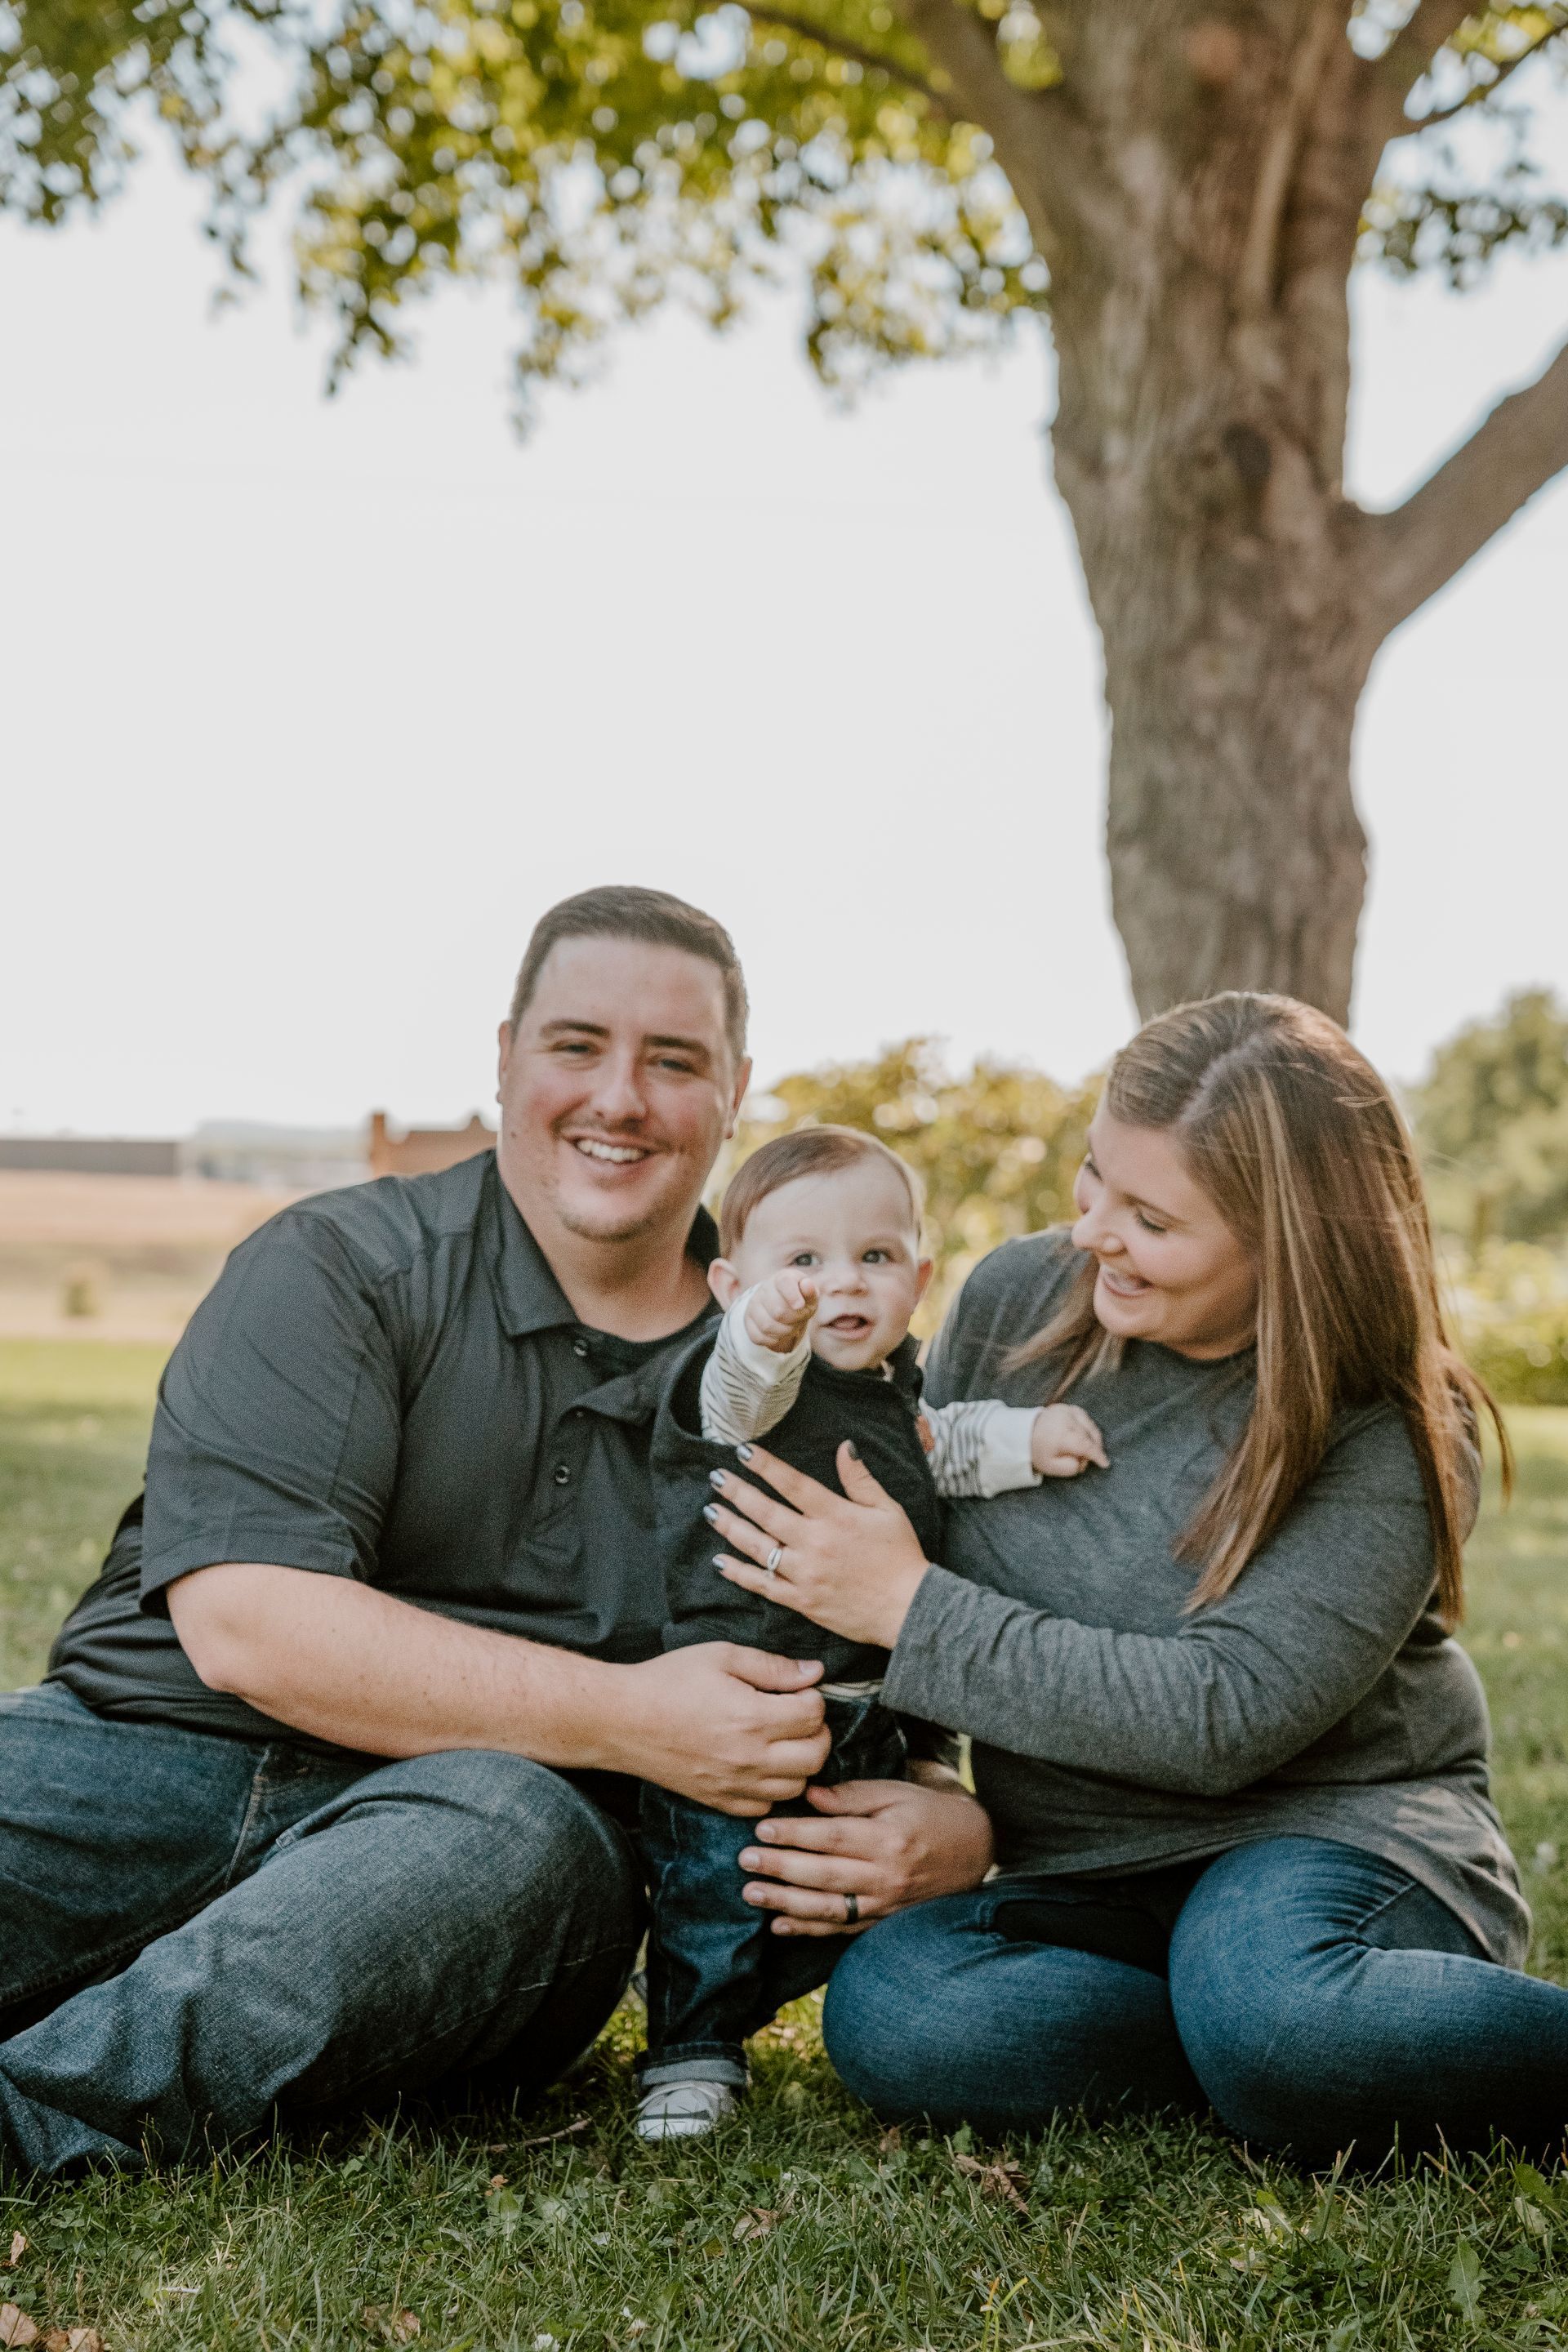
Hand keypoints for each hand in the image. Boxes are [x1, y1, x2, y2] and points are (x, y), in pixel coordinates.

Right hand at [606, 1643, 830, 1815]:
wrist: (622, 1720)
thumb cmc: (669, 1681)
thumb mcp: (721, 1656)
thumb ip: (773, 1666)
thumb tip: (815, 1672)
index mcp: (753, 1717)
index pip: (814, 1715)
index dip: (813, 1697)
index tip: (796, 1690)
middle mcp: (750, 1758)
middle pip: (816, 1756)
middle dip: (816, 1732)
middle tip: (798, 1715)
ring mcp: (735, 1785)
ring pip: (797, 1787)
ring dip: (799, 1763)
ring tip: (781, 1740)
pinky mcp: (719, 1801)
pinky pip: (766, 1807)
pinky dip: (773, 1788)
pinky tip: (759, 1765)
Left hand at [707, 1441, 930, 1649]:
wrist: (909, 1607)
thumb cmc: (901, 1555)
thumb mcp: (887, 1509)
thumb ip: (860, 1479)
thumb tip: (843, 1447)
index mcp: (835, 1515)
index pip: (792, 1483)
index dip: (766, 1466)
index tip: (743, 1451)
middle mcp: (815, 1542)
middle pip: (766, 1513)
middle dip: (738, 1493)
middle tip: (716, 1479)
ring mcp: (805, 1573)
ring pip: (758, 1547)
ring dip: (731, 1528)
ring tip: (711, 1512)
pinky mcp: (802, 1601)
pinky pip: (763, 1585)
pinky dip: (739, 1573)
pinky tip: (720, 1561)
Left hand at [738, 1775, 994, 1937]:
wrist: (972, 1850)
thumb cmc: (928, 1813)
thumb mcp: (896, 1793)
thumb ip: (852, 1796)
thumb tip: (810, 1796)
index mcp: (888, 1838)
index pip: (832, 1837)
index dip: (794, 1834)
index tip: (762, 1828)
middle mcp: (886, 1876)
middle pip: (824, 1874)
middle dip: (780, 1868)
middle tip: (745, 1860)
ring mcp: (884, 1904)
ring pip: (827, 1908)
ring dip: (785, 1902)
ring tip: (751, 1893)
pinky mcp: (882, 1920)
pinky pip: (841, 1929)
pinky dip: (808, 1929)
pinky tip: (779, 1924)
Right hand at [744, 1271, 818, 1353]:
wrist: (783, 1304)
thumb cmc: (800, 1299)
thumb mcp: (809, 1296)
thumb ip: (810, 1292)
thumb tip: (807, 1284)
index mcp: (782, 1279)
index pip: (784, 1283)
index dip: (792, 1296)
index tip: (800, 1305)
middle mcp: (764, 1289)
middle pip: (778, 1311)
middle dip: (793, 1320)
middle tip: (799, 1319)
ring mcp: (753, 1305)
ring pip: (767, 1326)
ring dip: (784, 1331)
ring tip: (791, 1326)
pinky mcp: (748, 1321)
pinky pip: (758, 1337)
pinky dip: (772, 1339)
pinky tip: (779, 1333)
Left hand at [1030, 1403, 1108, 1477]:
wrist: (1024, 1432)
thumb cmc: (1039, 1451)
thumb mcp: (1050, 1466)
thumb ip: (1069, 1468)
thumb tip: (1082, 1462)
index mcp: (1060, 1435)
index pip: (1084, 1445)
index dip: (1097, 1455)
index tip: (1105, 1464)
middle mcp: (1065, 1420)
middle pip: (1088, 1437)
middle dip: (1091, 1450)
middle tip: (1083, 1461)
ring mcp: (1067, 1411)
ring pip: (1089, 1426)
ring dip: (1093, 1439)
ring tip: (1086, 1450)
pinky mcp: (1068, 1407)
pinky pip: (1085, 1418)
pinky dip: (1088, 1428)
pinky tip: (1085, 1436)